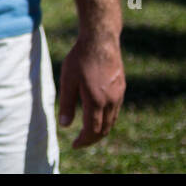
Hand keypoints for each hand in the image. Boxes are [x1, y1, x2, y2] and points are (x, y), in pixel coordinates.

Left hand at [57, 33, 124, 147]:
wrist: (100, 40)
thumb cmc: (80, 59)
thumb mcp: (67, 80)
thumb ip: (66, 103)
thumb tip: (64, 125)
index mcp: (96, 101)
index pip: (92, 129)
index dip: (84, 140)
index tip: (75, 145)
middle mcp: (111, 101)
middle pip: (104, 129)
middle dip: (92, 139)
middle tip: (81, 142)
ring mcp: (119, 94)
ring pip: (112, 120)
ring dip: (101, 130)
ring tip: (89, 132)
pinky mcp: (121, 87)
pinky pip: (116, 109)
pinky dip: (107, 118)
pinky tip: (98, 115)